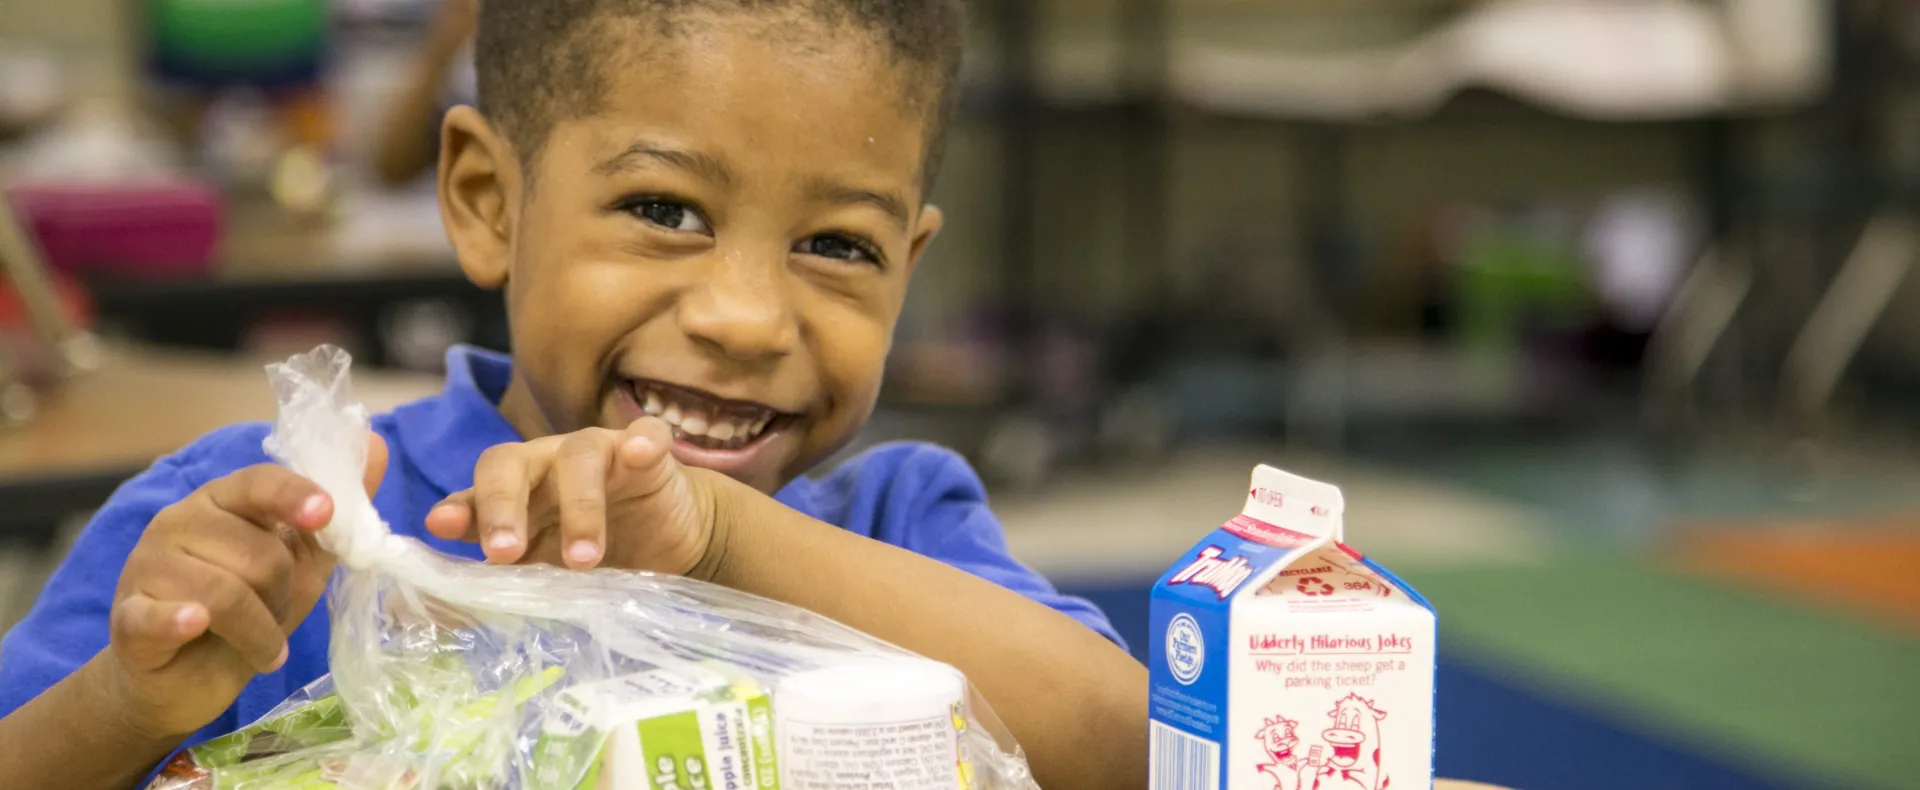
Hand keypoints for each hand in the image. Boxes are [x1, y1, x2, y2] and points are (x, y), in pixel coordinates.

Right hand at [104, 435, 387, 738]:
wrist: (183, 680)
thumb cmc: (248, 613)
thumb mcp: (303, 565)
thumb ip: (339, 515)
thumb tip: (377, 444)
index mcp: (222, 501)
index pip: (258, 482)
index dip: (295, 495)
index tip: (325, 514)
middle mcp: (178, 522)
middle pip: (258, 551)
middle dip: (283, 594)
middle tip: (275, 615)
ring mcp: (146, 567)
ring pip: (226, 593)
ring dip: (259, 632)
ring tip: (259, 644)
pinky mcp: (127, 618)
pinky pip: (158, 616)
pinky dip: (181, 621)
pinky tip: (195, 626)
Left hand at [423, 418, 720, 576]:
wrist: (665, 547)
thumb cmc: (595, 558)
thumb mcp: (547, 573)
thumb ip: (508, 581)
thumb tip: (451, 612)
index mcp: (516, 494)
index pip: (477, 493)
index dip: (460, 508)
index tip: (442, 526)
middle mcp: (547, 465)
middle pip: (511, 464)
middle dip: (502, 505)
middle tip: (503, 551)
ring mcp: (600, 453)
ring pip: (578, 458)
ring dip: (578, 507)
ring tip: (583, 560)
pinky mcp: (649, 453)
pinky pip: (646, 436)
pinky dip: (641, 442)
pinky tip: (638, 454)